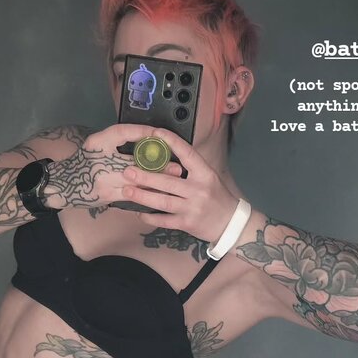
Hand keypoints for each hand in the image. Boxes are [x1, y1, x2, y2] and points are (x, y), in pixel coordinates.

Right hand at [73, 123, 182, 207]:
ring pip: (134, 182)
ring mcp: (103, 181)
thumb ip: (120, 140)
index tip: (159, 134)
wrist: (65, 184)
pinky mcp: (107, 196)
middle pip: (132, 162)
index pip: (122, 132)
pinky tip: (161, 196)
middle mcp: (100, 160)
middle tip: (176, 167)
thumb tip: (149, 138)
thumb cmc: (86, 160)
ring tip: (172, 182)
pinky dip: (146, 195)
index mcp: (98, 142)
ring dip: (155, 183)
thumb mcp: (99, 144)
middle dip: (156, 165)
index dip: (142, 133)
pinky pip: (131, 196)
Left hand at [119, 127, 238, 241]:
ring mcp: (192, 208)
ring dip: (143, 196)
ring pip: (163, 201)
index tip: (155, 133)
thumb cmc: (217, 198)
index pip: (187, 154)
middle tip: (128, 171)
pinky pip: (165, 220)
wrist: (230, 224)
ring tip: (127, 190)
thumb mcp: (209, 178)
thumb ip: (190, 169)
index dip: (171, 142)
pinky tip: (139, 212)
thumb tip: (167, 155)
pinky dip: (150, 217)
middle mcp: (199, 190)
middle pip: (168, 181)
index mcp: (205, 174)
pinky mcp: (187, 224)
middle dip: (146, 176)